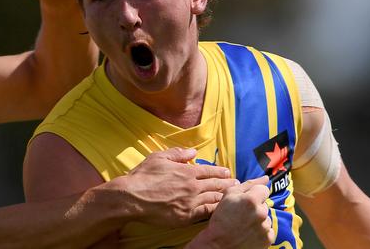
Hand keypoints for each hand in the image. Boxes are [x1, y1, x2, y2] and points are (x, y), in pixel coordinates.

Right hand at [109, 148, 238, 227]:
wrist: (132, 198)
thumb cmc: (143, 176)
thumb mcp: (158, 157)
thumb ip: (177, 154)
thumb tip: (193, 152)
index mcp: (186, 171)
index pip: (210, 171)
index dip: (220, 171)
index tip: (228, 172)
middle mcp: (192, 186)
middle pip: (216, 185)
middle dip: (228, 184)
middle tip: (237, 184)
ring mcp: (190, 202)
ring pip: (214, 199)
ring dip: (225, 197)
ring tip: (233, 197)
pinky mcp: (186, 216)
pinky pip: (205, 213)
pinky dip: (215, 210)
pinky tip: (220, 210)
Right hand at [186, 176, 274, 248]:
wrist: (218, 244)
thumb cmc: (221, 218)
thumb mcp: (228, 195)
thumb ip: (247, 184)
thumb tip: (265, 178)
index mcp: (251, 200)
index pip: (263, 189)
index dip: (254, 194)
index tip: (246, 201)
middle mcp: (261, 213)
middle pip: (264, 204)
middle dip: (255, 207)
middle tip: (241, 214)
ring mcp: (265, 227)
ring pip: (266, 217)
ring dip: (258, 219)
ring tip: (244, 224)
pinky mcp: (268, 238)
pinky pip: (268, 229)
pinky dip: (261, 230)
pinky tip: (249, 232)